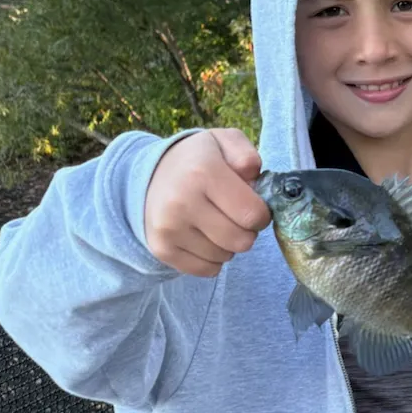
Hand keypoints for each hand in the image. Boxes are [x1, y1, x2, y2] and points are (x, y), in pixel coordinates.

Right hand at [143, 128, 270, 275]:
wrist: (149, 175)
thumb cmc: (198, 160)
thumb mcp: (224, 142)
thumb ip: (247, 155)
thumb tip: (253, 176)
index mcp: (202, 172)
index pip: (252, 214)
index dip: (262, 214)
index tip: (254, 207)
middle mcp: (182, 202)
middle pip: (241, 241)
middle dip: (247, 231)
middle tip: (236, 216)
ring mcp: (169, 228)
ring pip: (225, 257)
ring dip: (229, 244)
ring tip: (217, 223)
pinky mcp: (162, 249)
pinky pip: (207, 270)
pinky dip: (213, 258)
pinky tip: (204, 237)